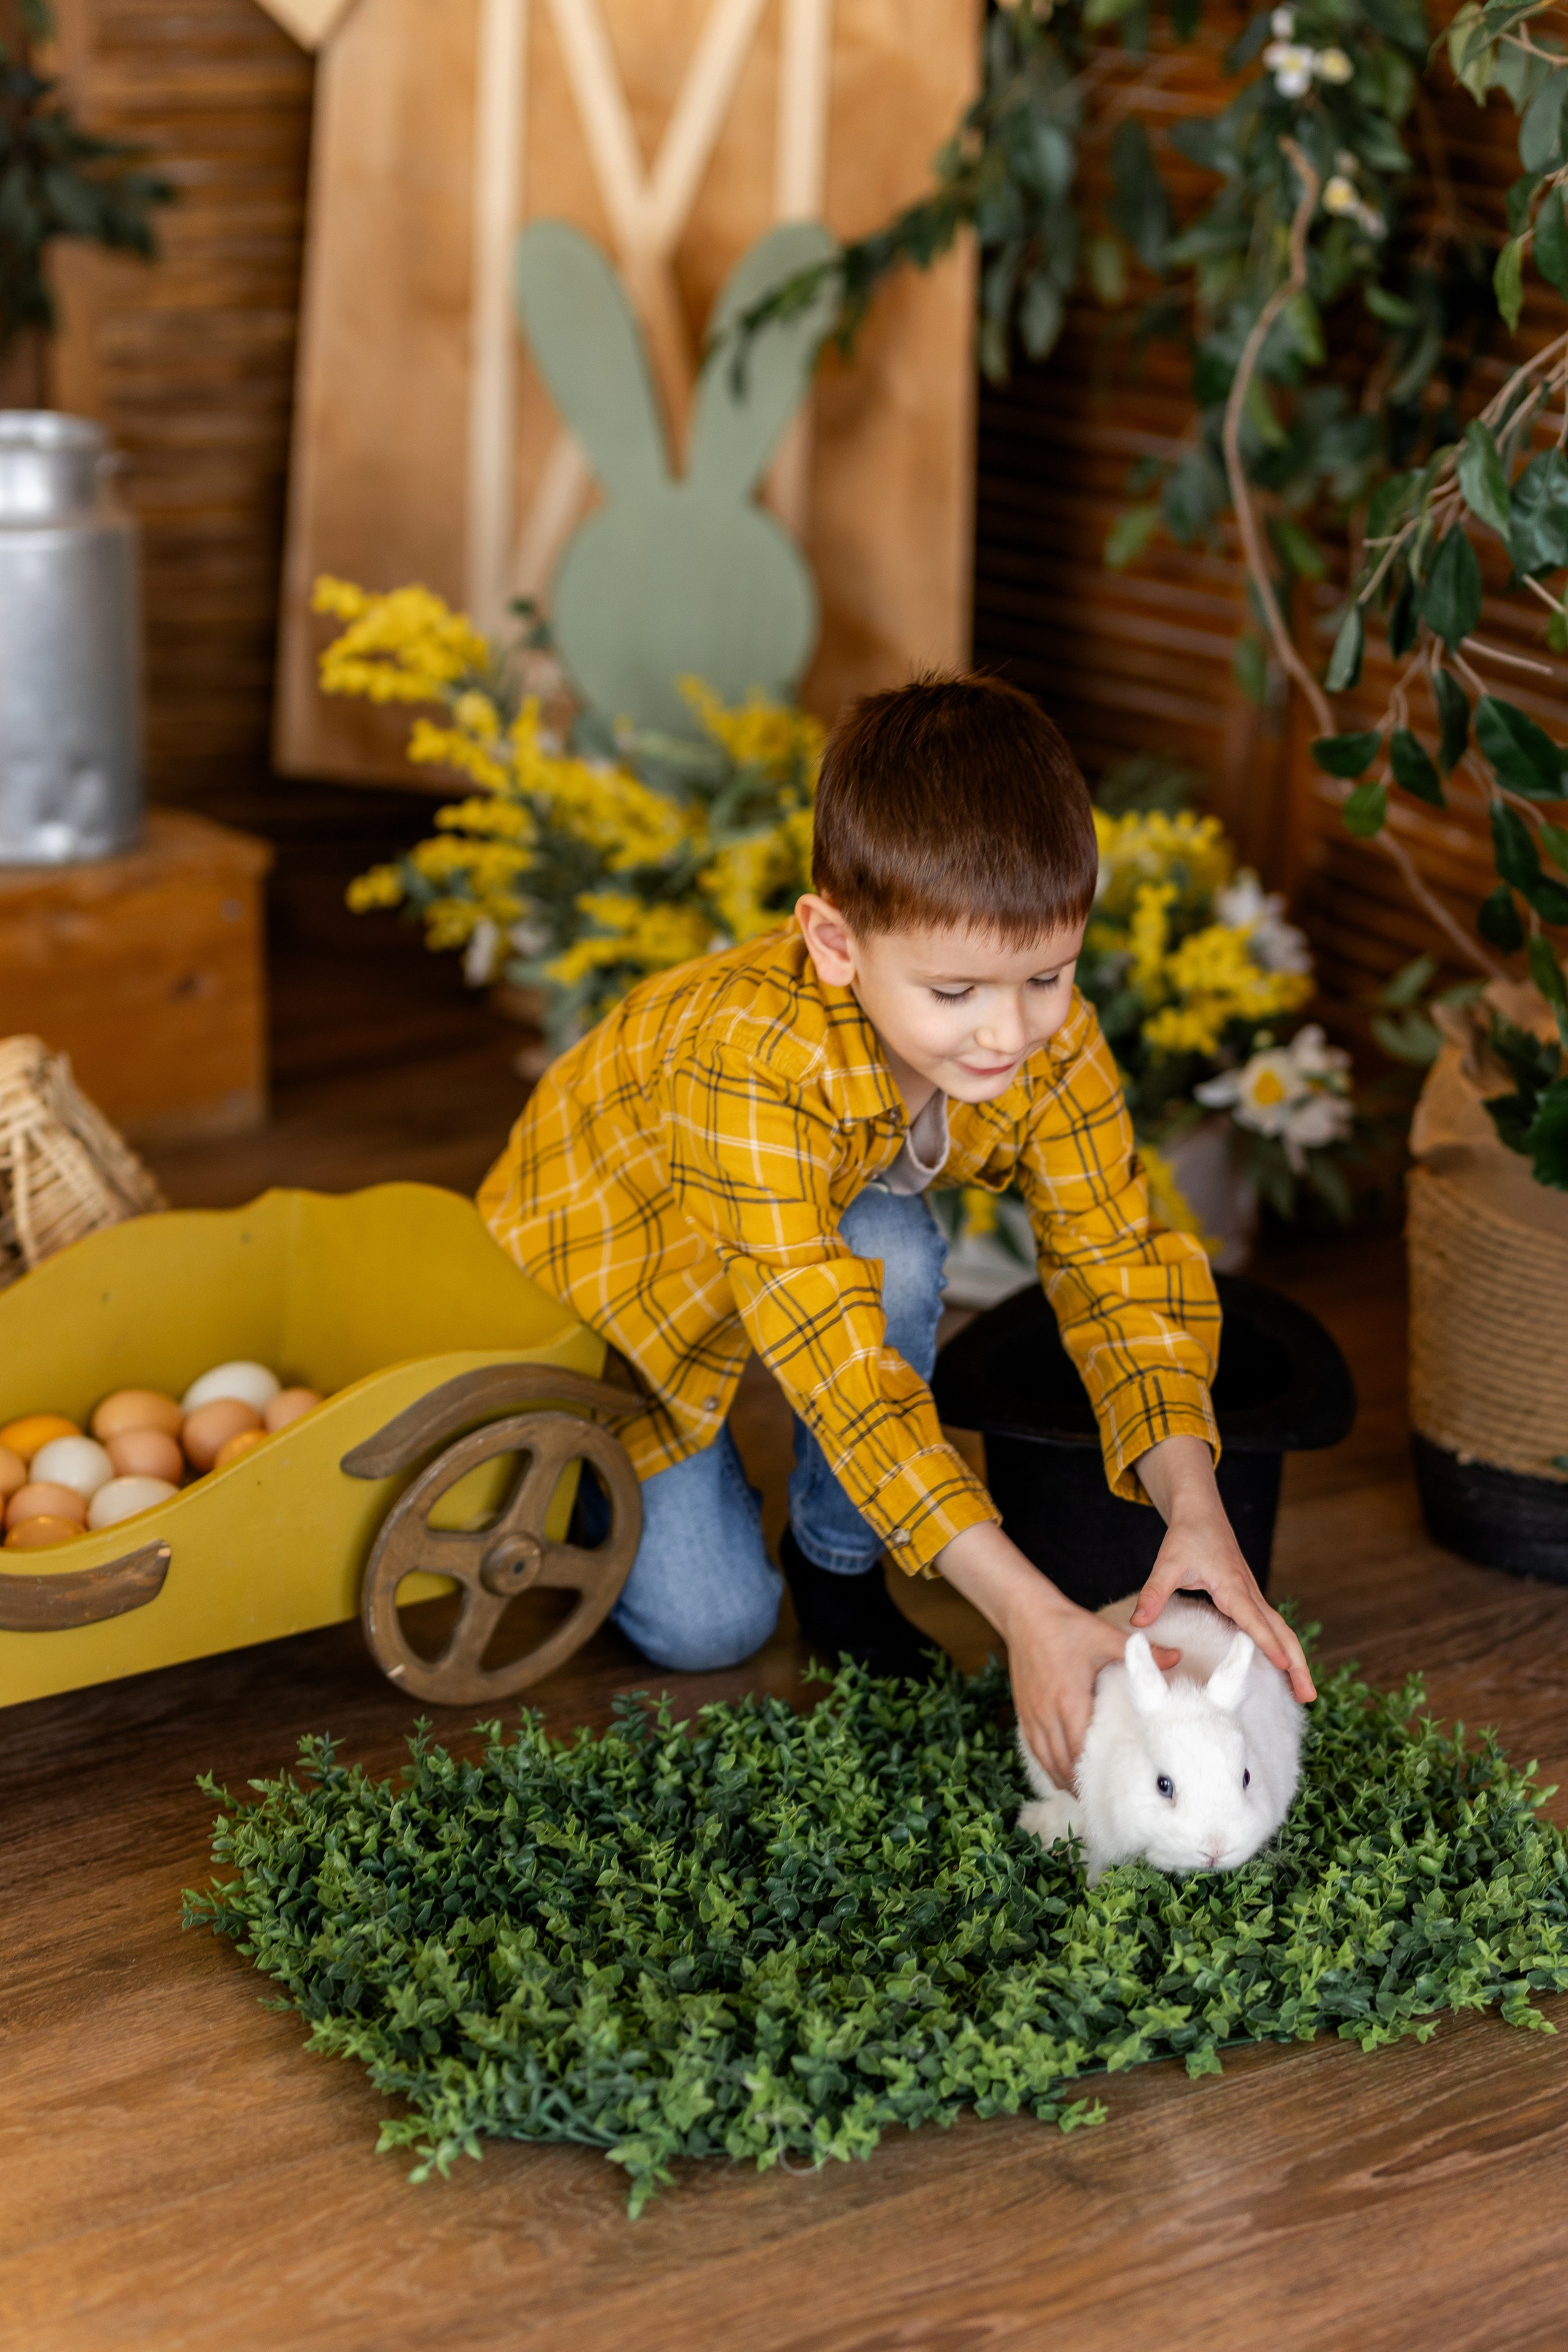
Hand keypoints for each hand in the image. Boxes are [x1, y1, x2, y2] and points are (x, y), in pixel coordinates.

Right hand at [935, 1520, 1178, 1786]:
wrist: (1025, 1613)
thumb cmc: (1066, 1625)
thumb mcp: (1105, 1636)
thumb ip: (1141, 1652)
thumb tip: (1178, 1658)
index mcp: (1070, 1698)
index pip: (1079, 1749)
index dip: (1092, 1773)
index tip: (1111, 1790)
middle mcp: (1047, 1711)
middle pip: (1061, 1762)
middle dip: (1079, 1784)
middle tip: (1101, 1801)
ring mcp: (1032, 1712)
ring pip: (1045, 1758)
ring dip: (1062, 1778)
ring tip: (1081, 1795)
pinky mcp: (1023, 1708)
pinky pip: (1033, 1746)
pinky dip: (1047, 1763)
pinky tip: (1058, 1772)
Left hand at [1131, 1433, 1315, 1702]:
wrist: (1201, 1513)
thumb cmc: (1186, 1536)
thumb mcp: (1166, 1563)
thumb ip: (1153, 1593)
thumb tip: (1137, 1624)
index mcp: (1232, 1586)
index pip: (1254, 1619)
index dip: (1268, 1643)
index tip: (1284, 1666)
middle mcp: (1249, 1593)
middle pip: (1281, 1632)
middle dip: (1296, 1664)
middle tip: (1309, 1696)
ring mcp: (1252, 1595)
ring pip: (1281, 1630)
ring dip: (1295, 1660)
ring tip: (1305, 1692)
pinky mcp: (1249, 1597)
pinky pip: (1271, 1626)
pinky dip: (1283, 1648)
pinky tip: (1284, 1668)